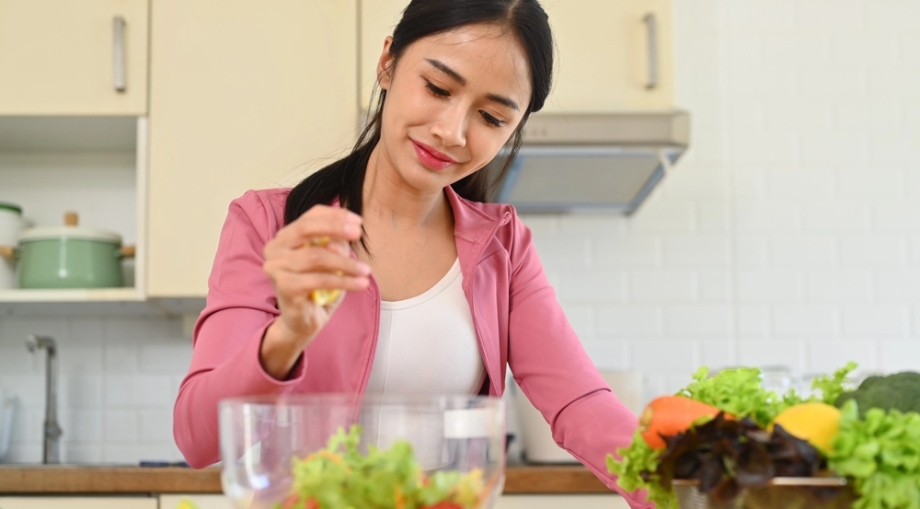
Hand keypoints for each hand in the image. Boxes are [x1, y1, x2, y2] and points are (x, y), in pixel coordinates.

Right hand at [260, 205, 370, 377]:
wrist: (303, 322)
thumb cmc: (317, 288)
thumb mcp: (331, 261)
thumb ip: (336, 245)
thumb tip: (342, 240)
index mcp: (285, 237)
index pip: (310, 216)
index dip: (335, 215)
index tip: (359, 222)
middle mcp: (274, 248)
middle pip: (306, 228)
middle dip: (336, 228)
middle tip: (359, 235)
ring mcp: (275, 267)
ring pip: (316, 256)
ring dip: (346, 263)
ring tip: (366, 270)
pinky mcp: (284, 287)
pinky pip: (319, 279)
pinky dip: (344, 281)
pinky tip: (361, 284)